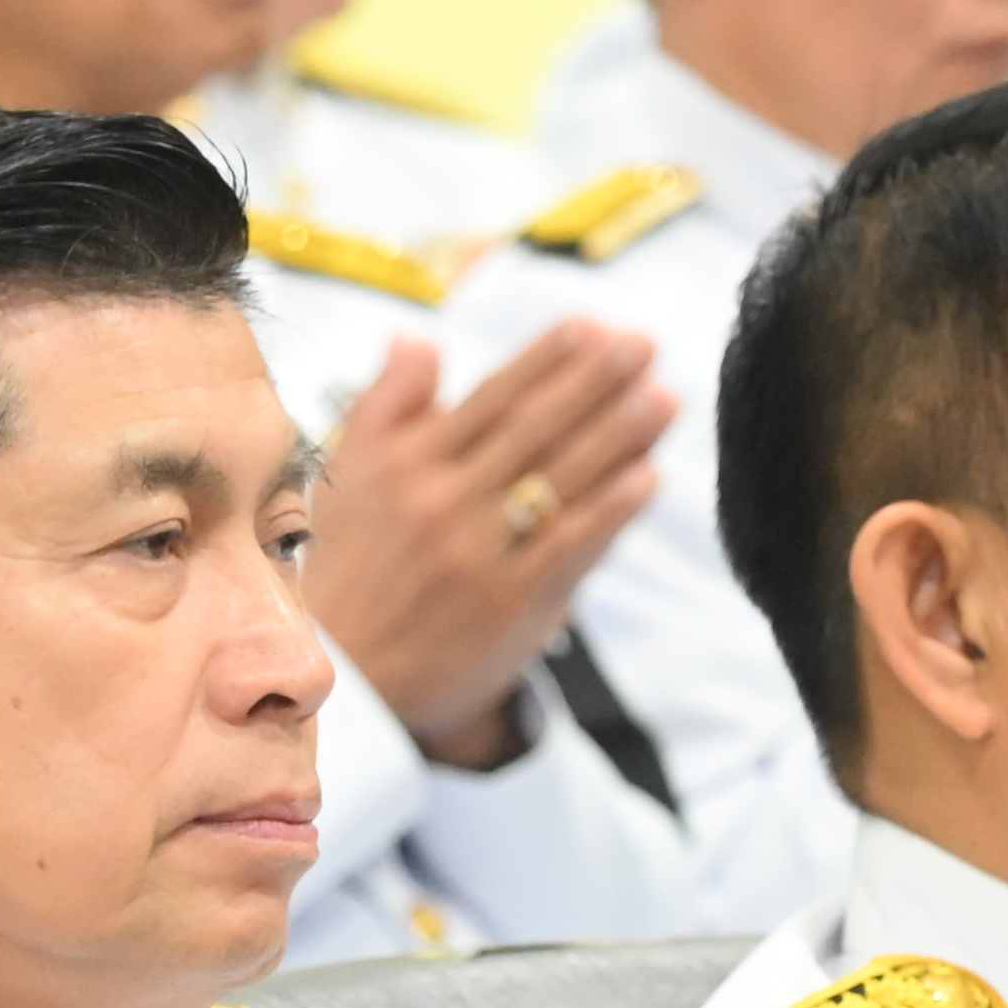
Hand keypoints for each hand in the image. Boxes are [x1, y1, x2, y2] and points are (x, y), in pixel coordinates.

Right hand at [301, 323, 665, 769]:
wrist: (344, 680)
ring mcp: (479, 554)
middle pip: (534, 430)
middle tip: (643, 346)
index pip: (490, 400)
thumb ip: (387, 405)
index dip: (545, 360)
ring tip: (663, 398)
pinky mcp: (509, 605)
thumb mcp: (347, 479)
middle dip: (594, 383)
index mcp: (406, 465)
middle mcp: (443, 502)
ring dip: (618, 435)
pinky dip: (609, 511)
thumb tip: (416, 339)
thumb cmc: (350, 571)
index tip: (591, 327)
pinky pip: (567, 548)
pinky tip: (647, 477)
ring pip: (558, 481)